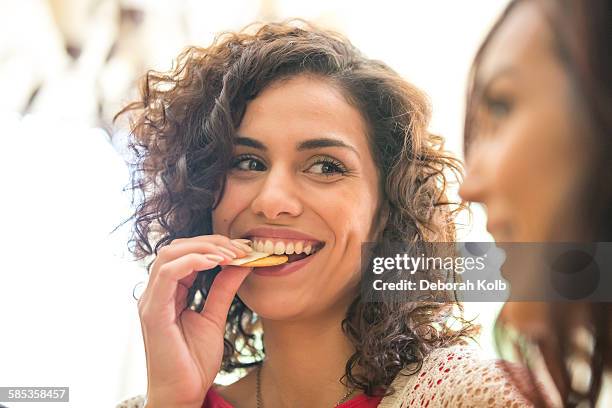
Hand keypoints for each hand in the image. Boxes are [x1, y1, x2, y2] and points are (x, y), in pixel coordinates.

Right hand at [137, 234, 252, 407]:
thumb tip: (241, 264)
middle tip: (240, 248)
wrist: (183, 394)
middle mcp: (155, 294)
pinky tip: (217, 263)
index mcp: (167, 293)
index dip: (212, 245)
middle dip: (209, 242)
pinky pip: (167, 274)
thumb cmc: (194, 361)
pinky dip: (192, 262)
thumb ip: (223, 289)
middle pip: (175, 248)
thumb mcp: (214, 317)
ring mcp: (151, 302)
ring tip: (231, 254)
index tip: (243, 249)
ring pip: (168, 255)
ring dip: (203, 248)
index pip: (184, 254)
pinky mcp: (153, 313)